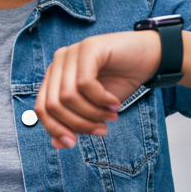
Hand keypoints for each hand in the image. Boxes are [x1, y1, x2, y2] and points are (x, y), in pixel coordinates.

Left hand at [34, 31, 160, 148]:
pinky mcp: (89, 47)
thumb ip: (75, 122)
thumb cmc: (120, 81)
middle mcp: (59, 62)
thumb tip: (57, 144)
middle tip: (101, 130)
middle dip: (77, 124)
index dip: (54, 129)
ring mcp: (73, 52)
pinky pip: (85, 83)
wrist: (149, 58)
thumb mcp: (95, 108)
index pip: (41, 107)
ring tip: (111, 117)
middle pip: (53, 104)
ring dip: (92, 113)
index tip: (73, 144)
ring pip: (68, 96)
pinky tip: (114, 103)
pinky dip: (101, 100)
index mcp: (55, 76)